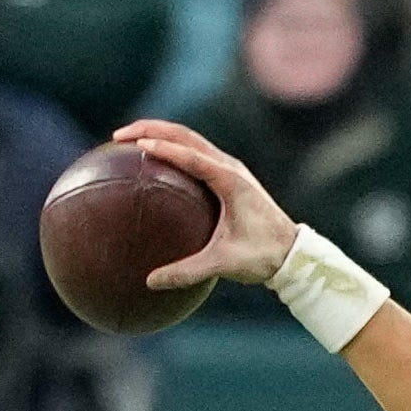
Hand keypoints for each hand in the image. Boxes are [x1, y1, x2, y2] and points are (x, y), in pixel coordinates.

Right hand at [113, 120, 304, 290]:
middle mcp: (229, 167)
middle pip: (185, 136)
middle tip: (119, 136)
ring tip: (129, 140)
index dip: (165, 148)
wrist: (291, 251)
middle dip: (152, 129)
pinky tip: (151, 163)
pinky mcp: (227, 176)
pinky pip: (194, 155)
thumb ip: (187, 272)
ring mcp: (229, 169)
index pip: (192, 156)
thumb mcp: (223, 264)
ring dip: (160, 134)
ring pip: (189, 140)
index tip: (138, 145)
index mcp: (230, 181)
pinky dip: (171, 150)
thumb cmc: (261, 256)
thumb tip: (150, 282)